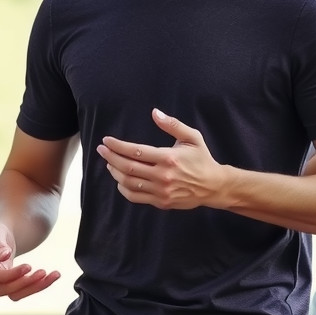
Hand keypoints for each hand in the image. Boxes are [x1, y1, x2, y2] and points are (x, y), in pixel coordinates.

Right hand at [0, 222, 59, 300]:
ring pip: (16, 294)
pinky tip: (54, 275)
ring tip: (53, 274)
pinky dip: (40, 285)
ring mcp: (0, 286)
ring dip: (35, 287)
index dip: (10, 275)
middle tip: (42, 271)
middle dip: (25, 283)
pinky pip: (25, 290)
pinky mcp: (12, 286)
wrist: (1, 236)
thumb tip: (4, 256)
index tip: (28, 266)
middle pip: (4, 290)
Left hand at [97, 108, 224, 209]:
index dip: (117, 146)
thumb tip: (155, 113)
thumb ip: (172, 124)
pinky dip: (124, 189)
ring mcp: (161, 191)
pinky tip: (121, 180)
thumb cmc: (202, 159)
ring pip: (129, 183)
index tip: (107, 141)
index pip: (135, 151)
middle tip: (102, 150)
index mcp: (168, 158)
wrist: (213, 186)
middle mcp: (163, 176)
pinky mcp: (161, 202)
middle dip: (111, 157)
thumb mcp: (192, 137)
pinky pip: (136, 197)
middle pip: (128, 167)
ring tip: (110, 163)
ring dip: (115, 172)